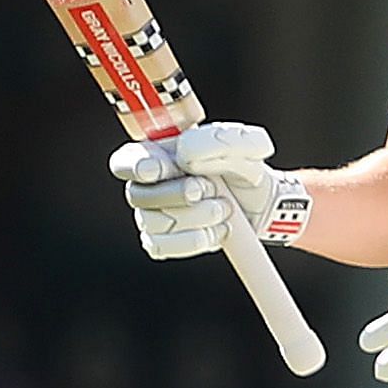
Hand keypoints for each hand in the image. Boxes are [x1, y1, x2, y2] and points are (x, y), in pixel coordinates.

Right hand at [108, 122, 311, 259]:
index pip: (126, 161)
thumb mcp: (246, 144)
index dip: (137, 166)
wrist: (261, 203)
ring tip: (224, 208)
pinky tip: (218, 229)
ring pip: (154, 223)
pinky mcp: (161, 243)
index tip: (160, 170)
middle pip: (138, 195)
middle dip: (177, 194)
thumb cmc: (246, 166)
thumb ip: (218, 141)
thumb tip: (184, 154)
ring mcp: (152, 216)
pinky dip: (194, 239)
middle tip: (210, 189)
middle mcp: (147, 185)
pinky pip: (162, 246)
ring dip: (195, 217)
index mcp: (159, 153)